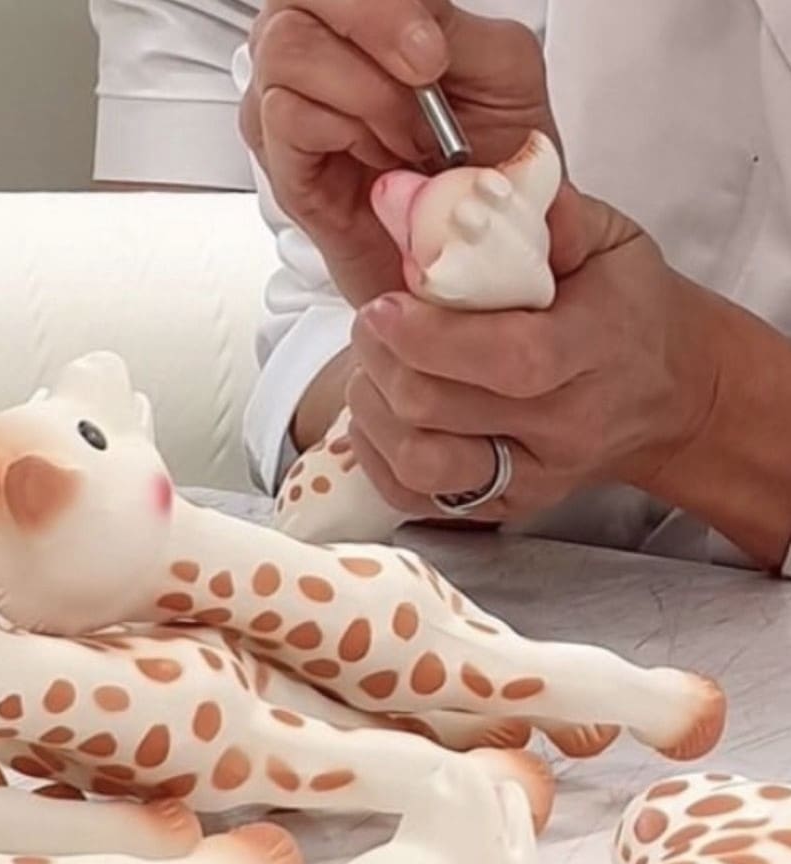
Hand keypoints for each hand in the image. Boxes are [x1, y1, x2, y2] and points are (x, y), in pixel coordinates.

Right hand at [240, 0, 557, 307]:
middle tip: (426, 71)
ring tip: (410, 138)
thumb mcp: (500, 72)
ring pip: (288, 50)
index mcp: (365, 15)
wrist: (467, 251)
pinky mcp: (283, 162)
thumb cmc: (480, 166)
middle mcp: (317, 46)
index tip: (431, 48)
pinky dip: (343, 133)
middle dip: (371, 21)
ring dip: (366, 94)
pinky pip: (285, 116)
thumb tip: (415, 7)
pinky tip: (379, 160)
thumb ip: (455, 23)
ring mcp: (288, 102)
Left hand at [345, 191, 721, 521]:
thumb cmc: (630, 310)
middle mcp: (565, 425)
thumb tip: (456, 183)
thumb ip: (541, 213)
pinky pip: (417, 497)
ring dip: (374, 409)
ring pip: (422, 462)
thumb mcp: (608, 242)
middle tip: (370, 323)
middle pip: (442, 408)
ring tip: (374, 367)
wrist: (668, 392)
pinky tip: (382, 413)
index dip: (429, 336)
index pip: (508, 359)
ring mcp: (534, 475)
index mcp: (595, 350)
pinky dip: (378, 455)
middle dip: (382, 359)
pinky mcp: (506, 505)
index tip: (382, 305)